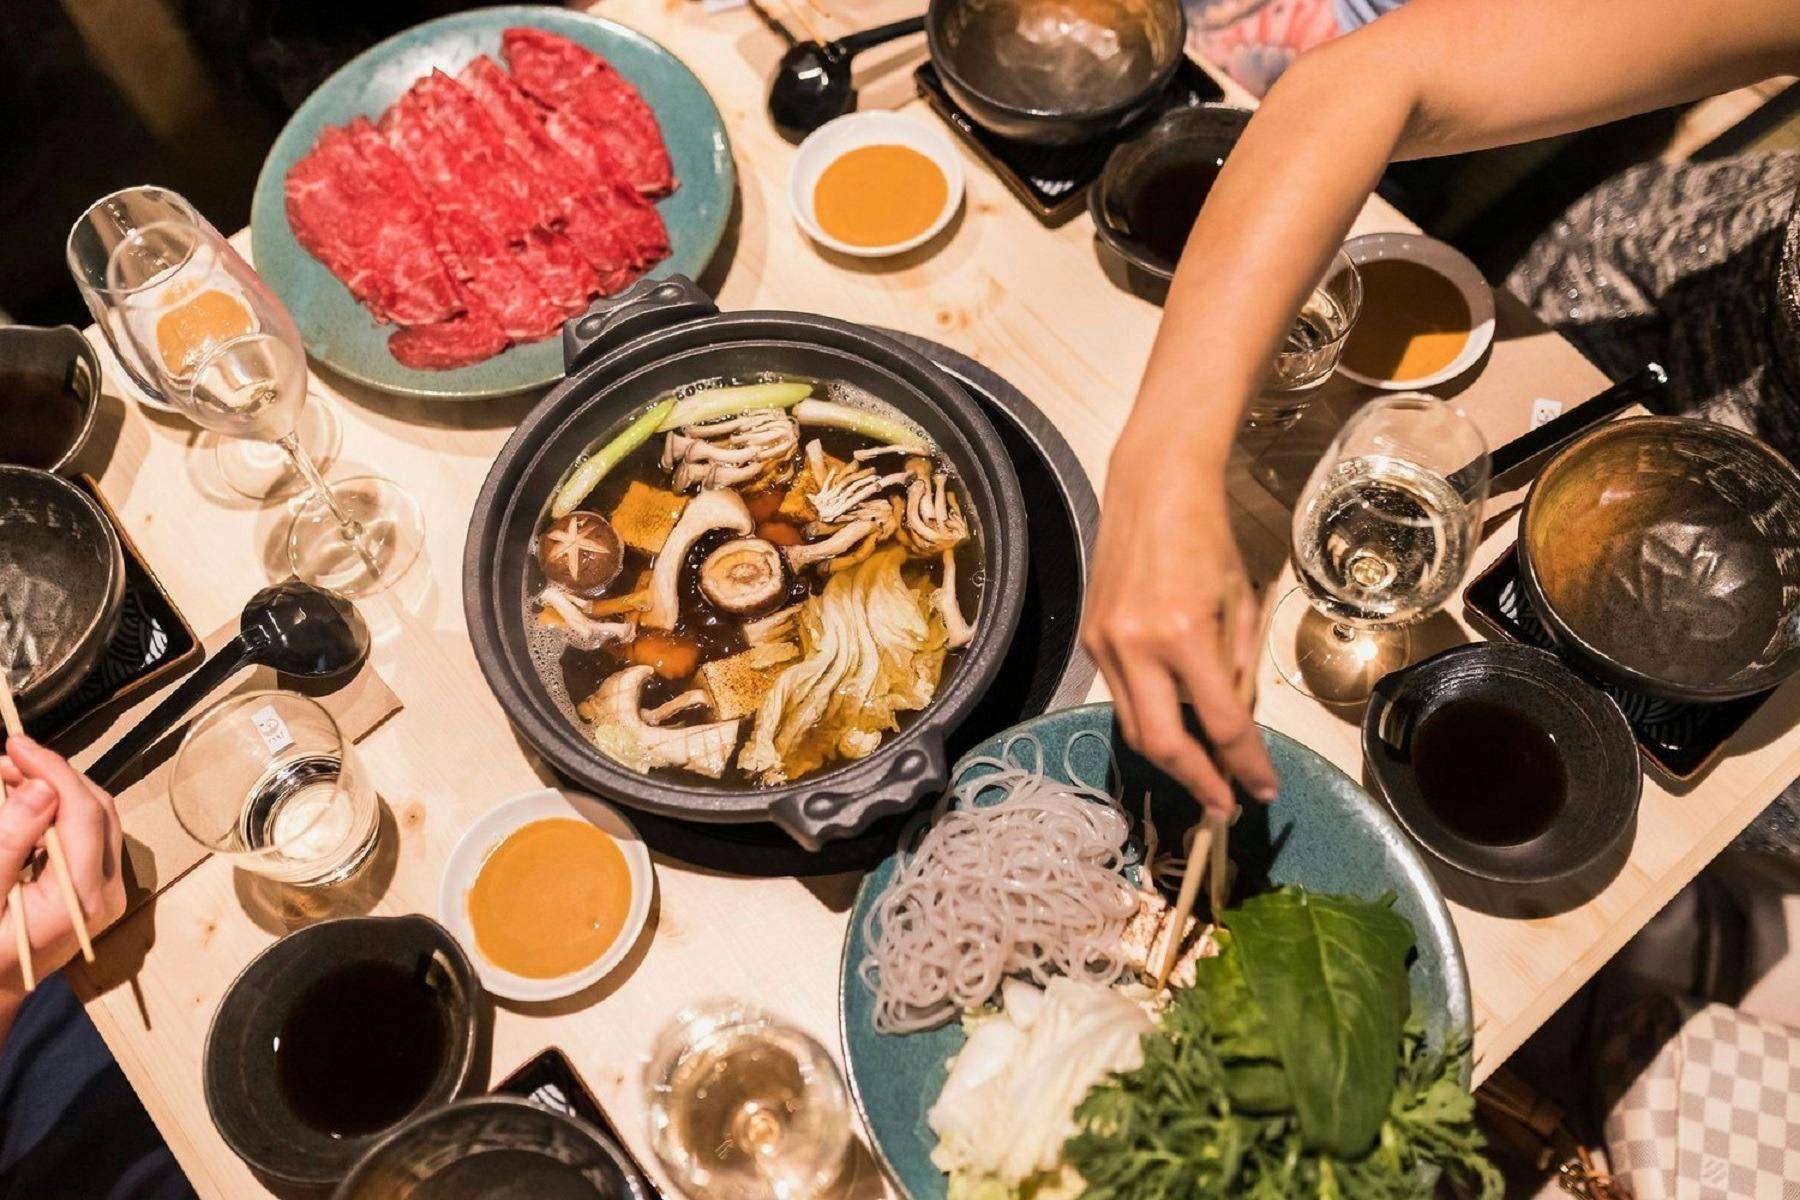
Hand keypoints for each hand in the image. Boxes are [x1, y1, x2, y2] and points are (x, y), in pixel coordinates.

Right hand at [0, 735, 125, 996]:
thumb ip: (10, 842)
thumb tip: (40, 790)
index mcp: (80, 896)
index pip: (84, 811)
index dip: (52, 769)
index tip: (16, 745)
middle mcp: (108, 892)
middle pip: (97, 808)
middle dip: (53, 774)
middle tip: (6, 758)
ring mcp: (109, 892)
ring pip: (96, 817)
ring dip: (56, 789)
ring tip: (7, 775)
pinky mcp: (99, 890)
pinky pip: (88, 835)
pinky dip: (58, 811)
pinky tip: (23, 803)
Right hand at [1082, 439, 1276, 818]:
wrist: (1152, 489)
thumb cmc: (1210, 539)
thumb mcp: (1243, 605)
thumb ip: (1238, 670)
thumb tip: (1235, 729)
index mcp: (1185, 634)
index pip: (1222, 723)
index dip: (1246, 765)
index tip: (1263, 790)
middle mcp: (1137, 646)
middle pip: (1164, 743)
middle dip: (1197, 782)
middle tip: (1224, 805)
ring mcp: (1105, 644)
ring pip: (1135, 726)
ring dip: (1171, 756)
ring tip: (1203, 773)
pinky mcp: (1090, 638)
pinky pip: (1122, 695)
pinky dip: (1151, 715)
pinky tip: (1175, 719)